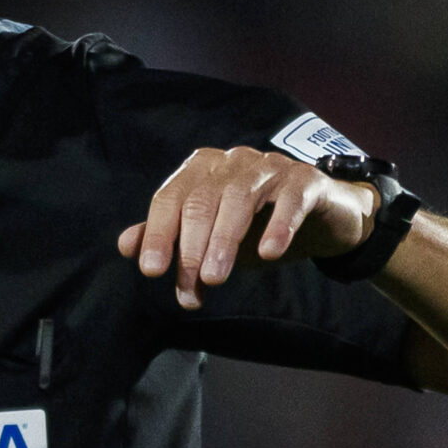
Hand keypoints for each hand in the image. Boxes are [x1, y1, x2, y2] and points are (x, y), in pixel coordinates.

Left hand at [118, 146, 375, 309]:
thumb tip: (125, 245)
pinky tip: (268, 252)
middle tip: (189, 286)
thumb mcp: (211, 237)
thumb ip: (171, 238)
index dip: (159, 233)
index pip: (171, 198)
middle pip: (201, 199)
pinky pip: (290, 199)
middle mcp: (233, 161)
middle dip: (191, 246)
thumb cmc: (258, 226)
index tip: (151, 270)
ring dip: (225, 239)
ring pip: (239, 197)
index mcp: (203, 169)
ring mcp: (271, 166)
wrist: (322, 219)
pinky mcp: (306, 180)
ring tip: (215, 278)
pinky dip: (278, 225)